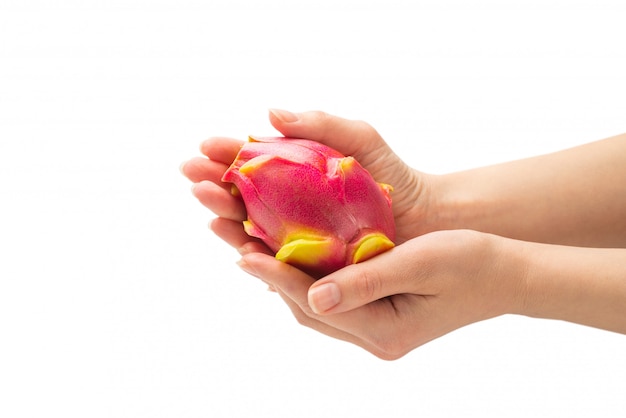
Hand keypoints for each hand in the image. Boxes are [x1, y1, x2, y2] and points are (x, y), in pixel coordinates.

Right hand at [180, 109, 435, 255]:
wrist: (424, 215)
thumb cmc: (390, 173)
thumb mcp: (358, 138)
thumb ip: (318, 123)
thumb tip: (270, 111)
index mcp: (293, 170)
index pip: (251, 160)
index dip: (225, 153)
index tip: (204, 147)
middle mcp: (288, 203)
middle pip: (242, 195)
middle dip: (215, 185)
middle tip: (193, 177)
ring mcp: (296, 234)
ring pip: (251, 228)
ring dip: (225, 219)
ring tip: (208, 209)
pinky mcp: (309, 262)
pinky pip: (277, 261)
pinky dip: (255, 255)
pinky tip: (239, 247)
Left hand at [237, 229, 525, 359]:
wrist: (506, 274)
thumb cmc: (472, 262)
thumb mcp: (421, 263)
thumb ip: (368, 281)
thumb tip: (315, 297)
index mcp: (385, 330)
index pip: (317, 303)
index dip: (278, 276)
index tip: (243, 251)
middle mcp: (375, 337)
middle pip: (307, 308)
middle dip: (270, 275)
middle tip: (235, 240)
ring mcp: (375, 328)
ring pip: (315, 304)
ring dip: (282, 275)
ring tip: (249, 243)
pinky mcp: (377, 314)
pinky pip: (331, 296)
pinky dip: (307, 274)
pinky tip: (290, 250)